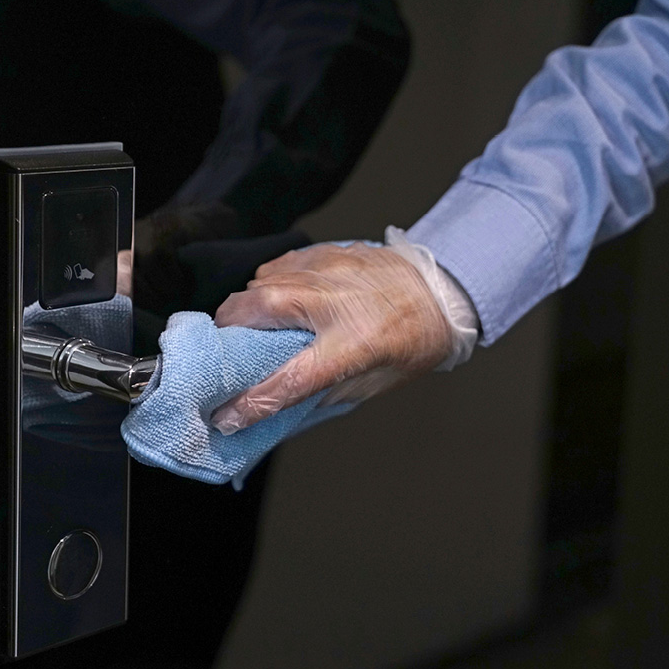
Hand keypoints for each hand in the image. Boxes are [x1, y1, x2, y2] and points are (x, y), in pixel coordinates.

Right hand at [210, 242, 453, 433]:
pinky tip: (275, 299)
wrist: (444, 290)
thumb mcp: (376, 383)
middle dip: (228, 333)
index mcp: (354, 345)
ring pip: (259, 284)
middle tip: (225, 352)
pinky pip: (277, 266)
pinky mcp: (326, 253)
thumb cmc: (414, 341)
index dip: (251, 403)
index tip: (225, 416)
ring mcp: (328, 272)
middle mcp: (335, 304)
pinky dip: (267, 285)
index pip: (289, 380)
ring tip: (249, 325)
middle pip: (256, 311)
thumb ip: (326, 393)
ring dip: (245, 308)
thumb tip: (281, 405)